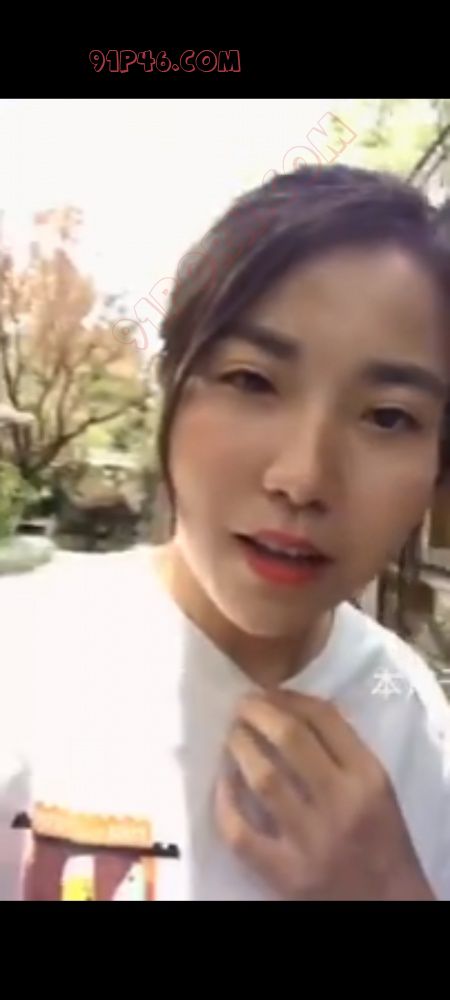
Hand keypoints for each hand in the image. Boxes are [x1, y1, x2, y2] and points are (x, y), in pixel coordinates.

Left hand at [216, 691, 433, 900]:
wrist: (387, 902)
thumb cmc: (380, 837)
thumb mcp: (376, 787)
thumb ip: (344, 749)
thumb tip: (292, 707)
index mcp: (367, 776)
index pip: (324, 718)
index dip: (289, 697)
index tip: (268, 692)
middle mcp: (341, 802)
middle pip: (291, 739)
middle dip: (259, 713)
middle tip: (241, 706)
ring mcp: (310, 839)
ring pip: (263, 778)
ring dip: (240, 749)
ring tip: (231, 737)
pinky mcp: (284, 873)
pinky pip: (241, 832)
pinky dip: (225, 804)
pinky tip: (222, 785)